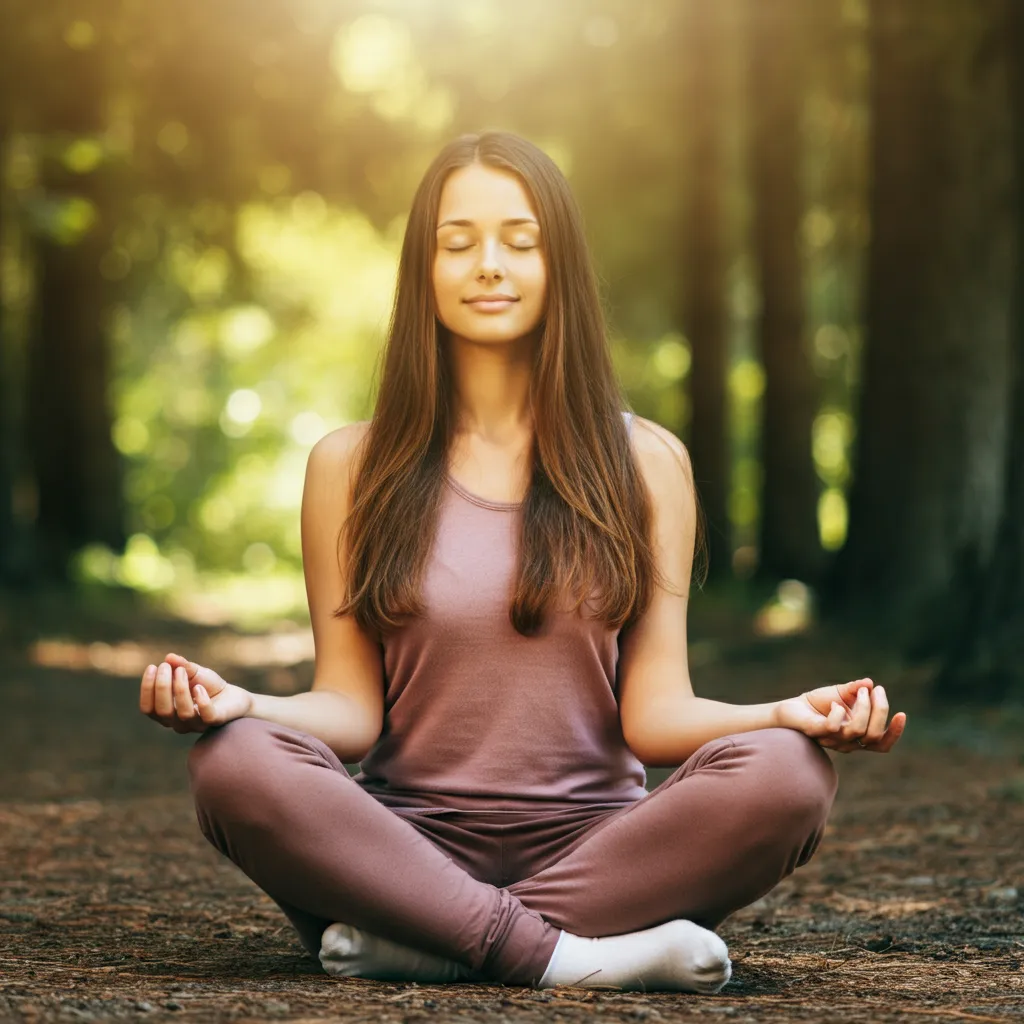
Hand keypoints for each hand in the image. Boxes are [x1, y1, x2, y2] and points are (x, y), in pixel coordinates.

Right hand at [139, 652, 252, 733]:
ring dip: (180, 689)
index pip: (148, 708)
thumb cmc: (208, 686)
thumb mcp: (194, 672)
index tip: (152, 667)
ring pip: (183, 713)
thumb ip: (181, 666)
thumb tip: (169, 657)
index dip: (147, 689)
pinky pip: (207, 716)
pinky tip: (200, 687)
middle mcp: (178, 722)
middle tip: (166, 666)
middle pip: (162, 711)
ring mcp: (197, 724)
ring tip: (183, 671)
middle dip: (162, 687)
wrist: (234, 696)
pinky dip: (202, 701)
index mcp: (167, 712)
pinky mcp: (216, 721)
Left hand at [773, 678, 906, 752]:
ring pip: (857, 730)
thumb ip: (856, 690)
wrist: (789, 709)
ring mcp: (831, 739)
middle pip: (873, 735)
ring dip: (862, 707)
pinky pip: (832, 727)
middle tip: (873, 690)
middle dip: (879, 710)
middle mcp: (847, 741)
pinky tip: (834, 704)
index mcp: (857, 735)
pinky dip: (837, 713)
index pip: (882, 744)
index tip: (902, 714)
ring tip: (858, 691)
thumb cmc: (818, 704)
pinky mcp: (815, 732)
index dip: (894, 733)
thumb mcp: (841, 693)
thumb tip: (870, 683)